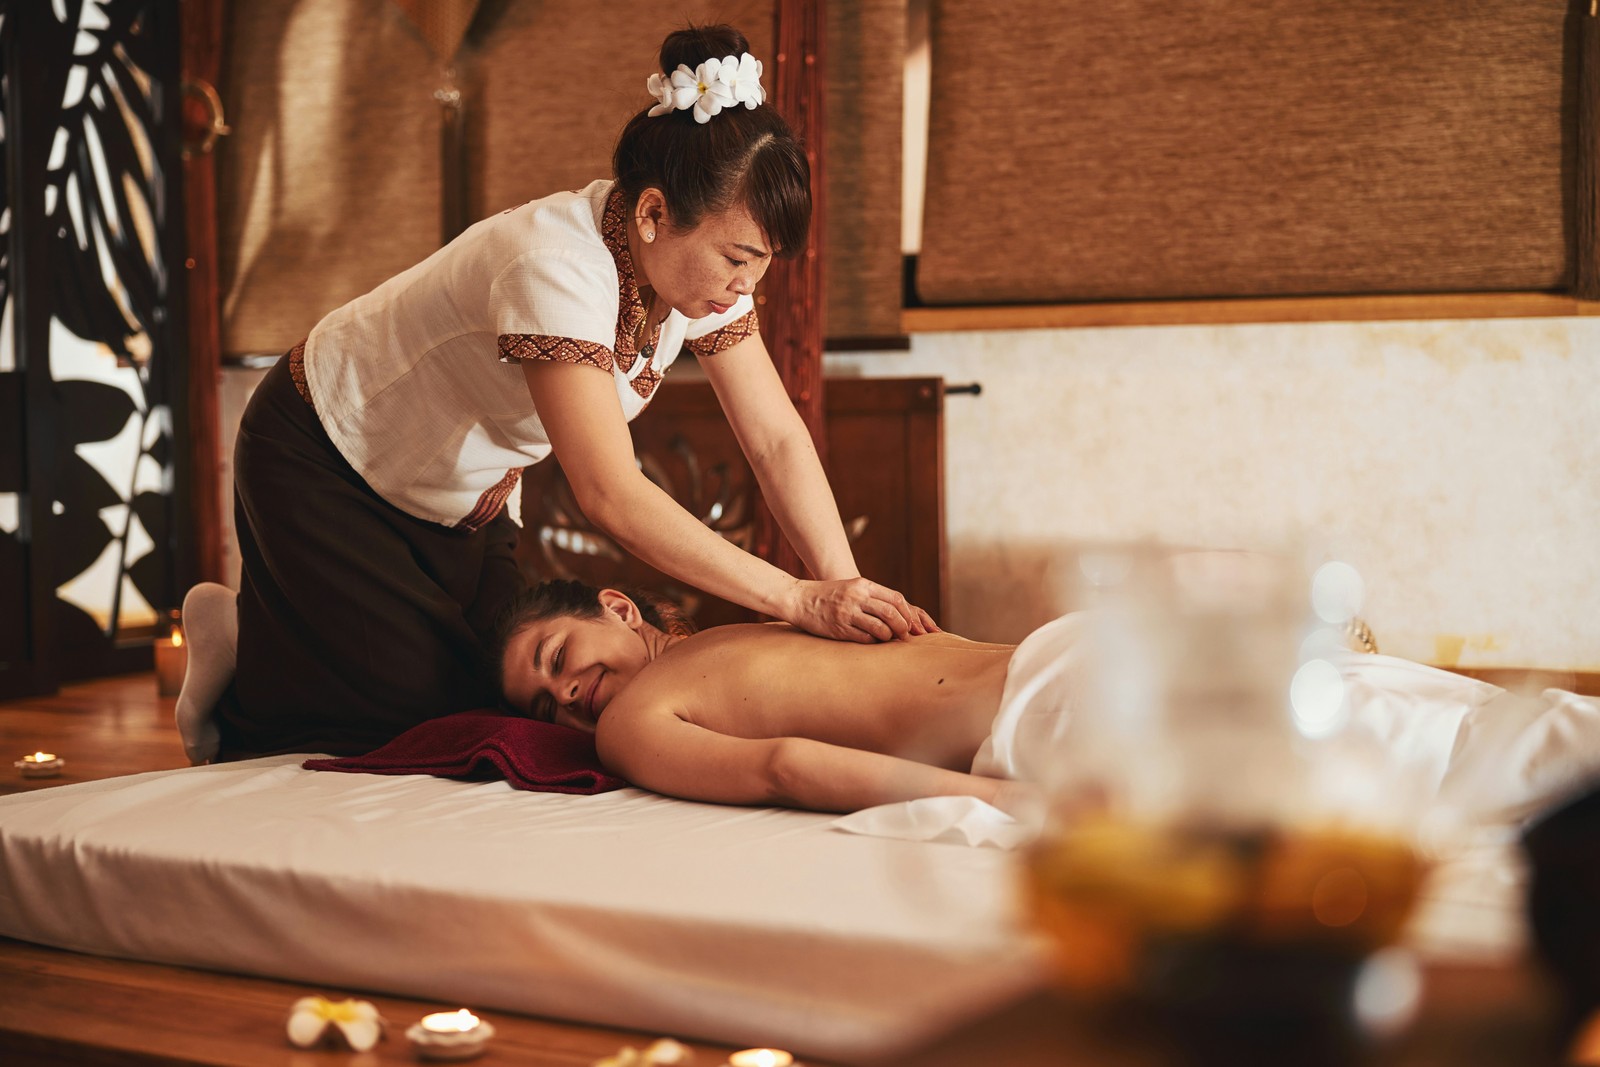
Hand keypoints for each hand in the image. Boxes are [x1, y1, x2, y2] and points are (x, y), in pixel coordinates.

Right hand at [781, 577, 933, 642]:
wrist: (799, 599)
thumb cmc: (829, 594)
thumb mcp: (852, 587)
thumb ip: (872, 596)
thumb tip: (898, 612)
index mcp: (862, 585)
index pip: (895, 598)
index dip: (907, 613)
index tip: (911, 623)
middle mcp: (856, 597)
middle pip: (891, 613)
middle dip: (903, 627)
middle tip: (905, 635)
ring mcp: (847, 613)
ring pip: (880, 628)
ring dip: (889, 636)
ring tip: (889, 639)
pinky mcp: (839, 628)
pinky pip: (865, 639)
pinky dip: (874, 642)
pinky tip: (873, 642)